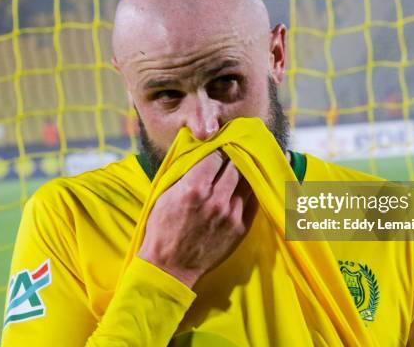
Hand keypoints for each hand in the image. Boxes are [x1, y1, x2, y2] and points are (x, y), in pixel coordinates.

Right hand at [137, 151, 255, 287]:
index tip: (218, 146)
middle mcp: (216, 199)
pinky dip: (250, 189)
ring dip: (244, 171)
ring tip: (243, 163)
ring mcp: (231, 214)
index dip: (217, 149)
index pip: (215, 156)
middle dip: (233, 156)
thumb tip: (199, 154)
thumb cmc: (162, 229)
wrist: (170, 267)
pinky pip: (251, 200)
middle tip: (234, 150)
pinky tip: (248, 182)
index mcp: (194, 188)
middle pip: (235, 165)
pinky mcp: (240, 227)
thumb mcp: (165, 196)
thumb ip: (184, 175)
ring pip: (247, 181)